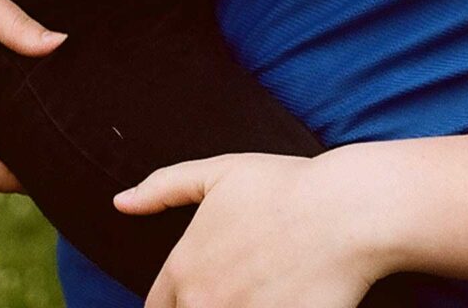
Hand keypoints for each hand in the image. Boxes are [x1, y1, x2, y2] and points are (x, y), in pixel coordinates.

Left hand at [116, 150, 384, 307]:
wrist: (347, 212)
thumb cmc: (287, 187)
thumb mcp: (220, 173)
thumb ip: (164, 187)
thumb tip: (120, 202)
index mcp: (184, 270)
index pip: (158, 307)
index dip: (176, 302)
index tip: (202, 291)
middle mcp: (203, 303)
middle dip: (205, 306)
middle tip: (240, 287)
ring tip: (260, 294)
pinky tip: (281, 300)